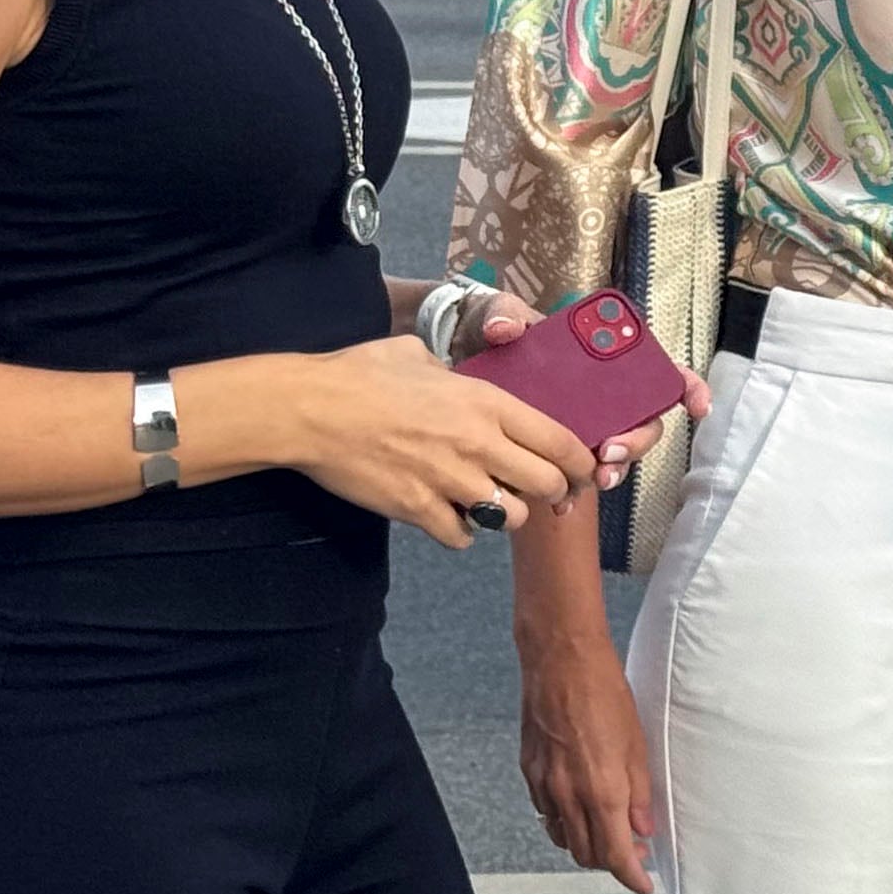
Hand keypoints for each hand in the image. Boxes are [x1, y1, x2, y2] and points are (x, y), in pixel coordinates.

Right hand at [282, 334, 592, 548]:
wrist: (309, 410)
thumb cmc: (361, 374)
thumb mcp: (421, 356)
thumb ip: (455, 374)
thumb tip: (459, 378)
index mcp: (487, 403)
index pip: (560, 440)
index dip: (580, 462)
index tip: (583, 470)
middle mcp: (478, 444)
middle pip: (547, 485)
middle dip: (553, 493)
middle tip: (544, 494)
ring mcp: (449, 481)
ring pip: (509, 517)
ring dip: (505, 513)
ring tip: (489, 501)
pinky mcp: (418, 509)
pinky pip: (462, 536)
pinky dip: (461, 531)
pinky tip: (449, 515)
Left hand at [469, 301, 709, 492]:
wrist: (461, 363)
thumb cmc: (492, 333)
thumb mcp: (497, 315)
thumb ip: (503, 313)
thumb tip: (505, 328)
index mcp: (601, 356)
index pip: (658, 368)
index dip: (686, 386)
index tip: (695, 406)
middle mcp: (604, 394)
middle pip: (643, 421)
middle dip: (636, 441)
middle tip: (610, 452)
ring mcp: (584, 424)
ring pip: (617, 453)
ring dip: (613, 470)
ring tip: (592, 481)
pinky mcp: (557, 450)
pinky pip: (579, 475)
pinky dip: (575, 492)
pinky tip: (561, 506)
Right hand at [519, 632, 659, 893]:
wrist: (561, 661)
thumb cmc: (605, 693)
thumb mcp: (636, 744)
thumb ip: (640, 792)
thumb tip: (644, 828)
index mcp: (601, 791)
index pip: (615, 855)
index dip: (631, 876)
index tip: (644, 886)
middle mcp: (568, 795)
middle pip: (586, 854)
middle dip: (611, 861)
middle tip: (634, 851)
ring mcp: (544, 785)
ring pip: (563, 837)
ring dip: (586, 844)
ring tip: (609, 831)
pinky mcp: (529, 772)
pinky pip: (546, 814)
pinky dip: (564, 821)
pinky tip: (580, 807)